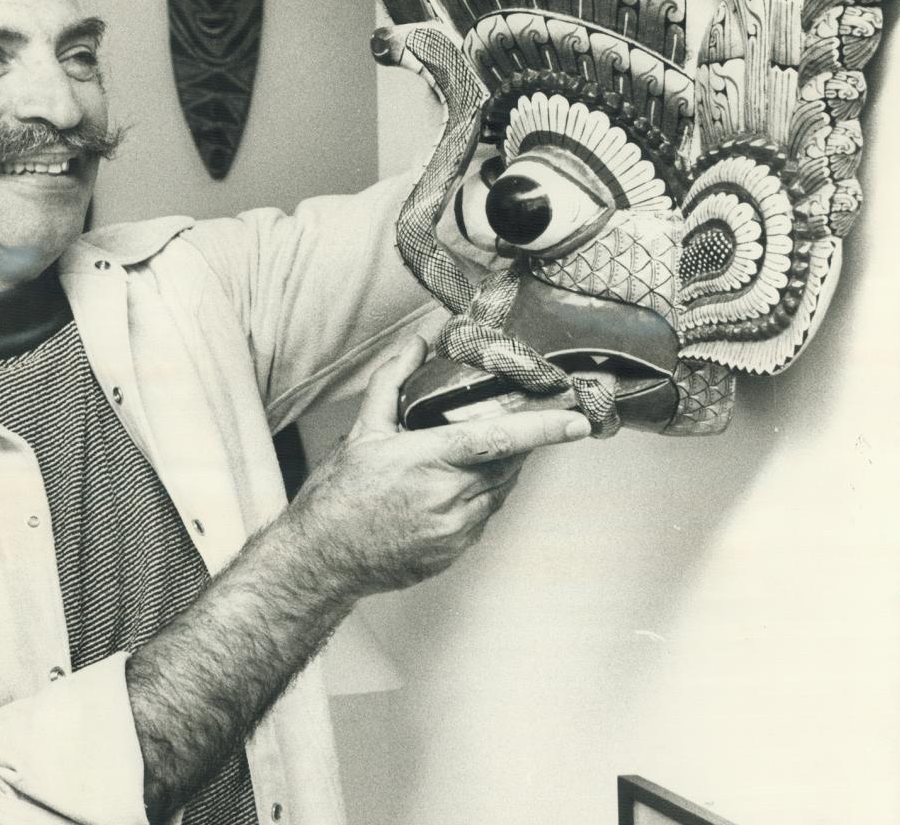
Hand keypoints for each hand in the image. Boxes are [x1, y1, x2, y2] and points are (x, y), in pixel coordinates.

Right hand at [287, 337, 589, 595]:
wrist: (323, 558)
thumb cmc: (339, 494)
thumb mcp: (363, 430)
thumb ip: (394, 380)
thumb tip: (418, 341)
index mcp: (425, 460)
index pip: (498, 439)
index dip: (542, 428)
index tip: (576, 420)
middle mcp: (447, 497)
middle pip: (509, 464)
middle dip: (526, 443)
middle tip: (534, 420)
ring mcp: (454, 530)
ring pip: (500, 491)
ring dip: (503, 469)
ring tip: (482, 451)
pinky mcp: (455, 552)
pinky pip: (485, 516)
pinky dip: (482, 496)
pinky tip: (459, 486)